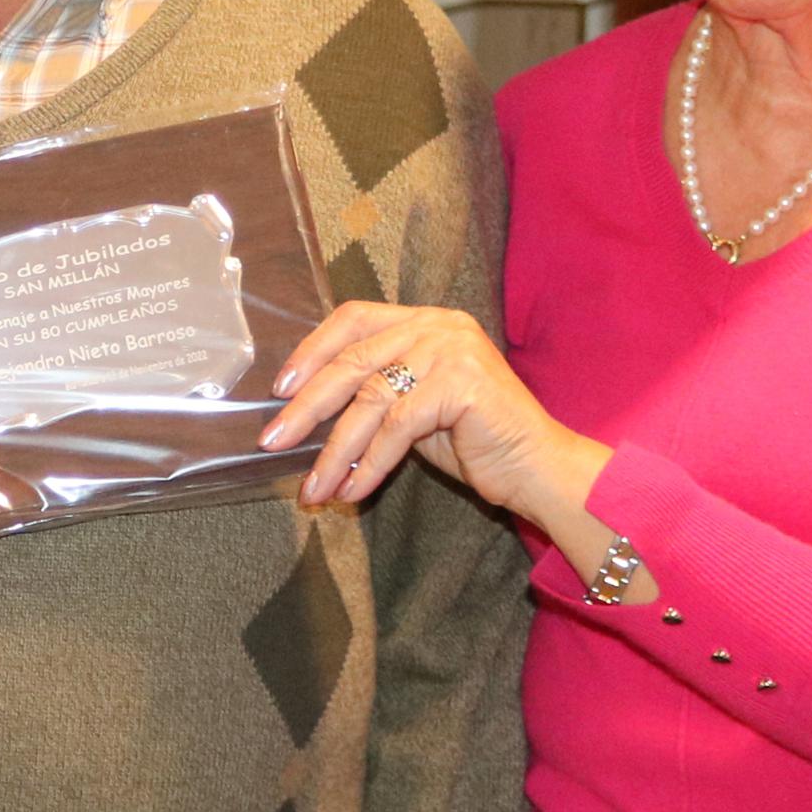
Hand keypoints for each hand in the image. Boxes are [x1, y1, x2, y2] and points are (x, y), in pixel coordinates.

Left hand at [257, 302, 629, 587]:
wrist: (539, 468)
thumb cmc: (475, 442)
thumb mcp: (414, 410)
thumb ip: (372, 395)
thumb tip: (302, 415)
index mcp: (424, 321)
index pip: (353, 319)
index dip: (311, 351)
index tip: (280, 390)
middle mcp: (438, 325)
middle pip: (352, 359)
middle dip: (305, 407)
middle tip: (272, 442)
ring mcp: (452, 350)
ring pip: (370, 399)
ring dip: (334, 450)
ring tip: (313, 489)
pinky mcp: (463, 383)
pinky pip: (397, 427)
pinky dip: (369, 464)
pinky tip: (353, 492)